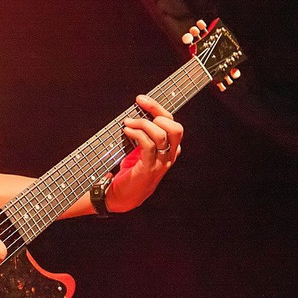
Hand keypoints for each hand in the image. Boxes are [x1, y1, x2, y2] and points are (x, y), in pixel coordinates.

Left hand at [106, 94, 183, 212]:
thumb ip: (143, 134)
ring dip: (142, 124)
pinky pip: (148, 145)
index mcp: (171, 150)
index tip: (140, 99)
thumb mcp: (141, 150)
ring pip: (161, 135)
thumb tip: (134, 113)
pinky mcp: (149, 169)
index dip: (157, 108)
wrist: (122, 197)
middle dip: (156, 112)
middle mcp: (170, 156)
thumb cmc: (130, 171)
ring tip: (127, 123)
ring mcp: (161, 163)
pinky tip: (127, 132)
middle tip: (138, 110)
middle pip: (175, 128)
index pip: (172, 123)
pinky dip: (136, 134)